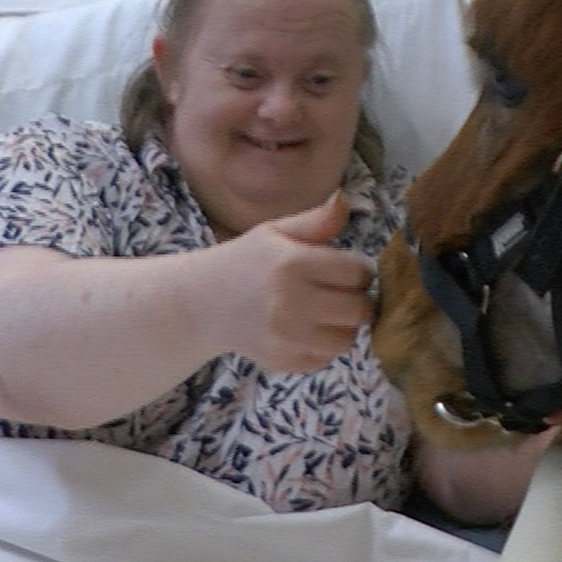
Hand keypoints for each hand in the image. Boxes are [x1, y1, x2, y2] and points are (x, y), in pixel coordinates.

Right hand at [203, 191, 375, 371]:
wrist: (201, 303)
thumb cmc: (247, 261)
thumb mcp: (276, 231)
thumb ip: (316, 220)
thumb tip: (344, 200)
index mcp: (292, 264)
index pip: (358, 272)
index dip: (359, 270)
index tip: (346, 270)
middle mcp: (290, 303)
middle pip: (360, 309)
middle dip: (357, 299)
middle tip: (341, 293)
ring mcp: (285, 337)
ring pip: (347, 339)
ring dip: (344, 326)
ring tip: (328, 312)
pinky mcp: (281, 361)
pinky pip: (325, 359)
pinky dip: (323, 346)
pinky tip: (309, 330)